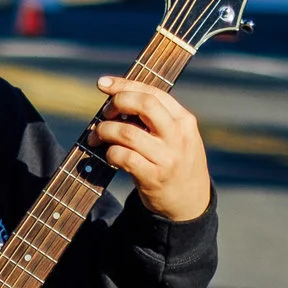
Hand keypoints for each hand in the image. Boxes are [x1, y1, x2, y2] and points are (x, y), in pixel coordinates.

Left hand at [93, 76, 211, 221]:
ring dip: (105, 131)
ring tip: (97, 136)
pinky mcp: (154, 178)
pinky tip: (109, 155)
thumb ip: (157, 118)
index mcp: (184, 120)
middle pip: (144, 105)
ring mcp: (167, 158)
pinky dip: (110, 153)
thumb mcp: (179, 136)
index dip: (125, 85)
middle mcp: (178, 136)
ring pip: (127, 133)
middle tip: (105, 113)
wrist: (190, 203)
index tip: (103, 83)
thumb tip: (116, 98)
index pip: (153, 92)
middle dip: (117, 103)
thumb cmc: (176, 162)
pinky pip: (124, 157)